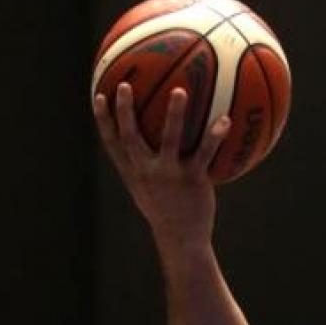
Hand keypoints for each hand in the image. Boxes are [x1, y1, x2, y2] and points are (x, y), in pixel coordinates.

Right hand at [93, 82, 229, 248]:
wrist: (182, 240)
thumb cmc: (166, 211)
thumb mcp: (149, 190)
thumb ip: (145, 166)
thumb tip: (148, 141)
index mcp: (133, 173)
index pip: (111, 143)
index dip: (103, 119)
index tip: (100, 95)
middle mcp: (146, 172)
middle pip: (131, 137)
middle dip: (125, 110)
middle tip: (126, 85)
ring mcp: (169, 176)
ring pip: (169, 139)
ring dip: (174, 114)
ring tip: (180, 91)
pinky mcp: (192, 180)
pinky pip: (204, 153)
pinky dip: (215, 136)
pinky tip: (226, 120)